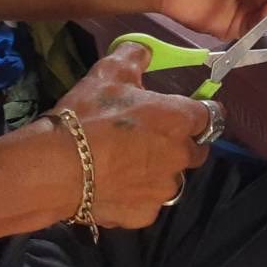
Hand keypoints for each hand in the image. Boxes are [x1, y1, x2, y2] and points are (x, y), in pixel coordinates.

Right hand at [50, 43, 214, 227]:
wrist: (55, 168)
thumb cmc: (88, 115)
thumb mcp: (110, 72)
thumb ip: (135, 56)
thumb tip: (145, 50)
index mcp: (180, 119)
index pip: (210, 115)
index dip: (197, 112)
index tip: (183, 112)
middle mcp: (180, 156)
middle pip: (195, 150)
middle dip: (180, 144)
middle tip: (150, 139)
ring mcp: (163, 189)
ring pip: (172, 180)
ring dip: (158, 172)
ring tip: (128, 166)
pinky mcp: (143, 215)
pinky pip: (148, 204)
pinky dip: (136, 196)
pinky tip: (113, 187)